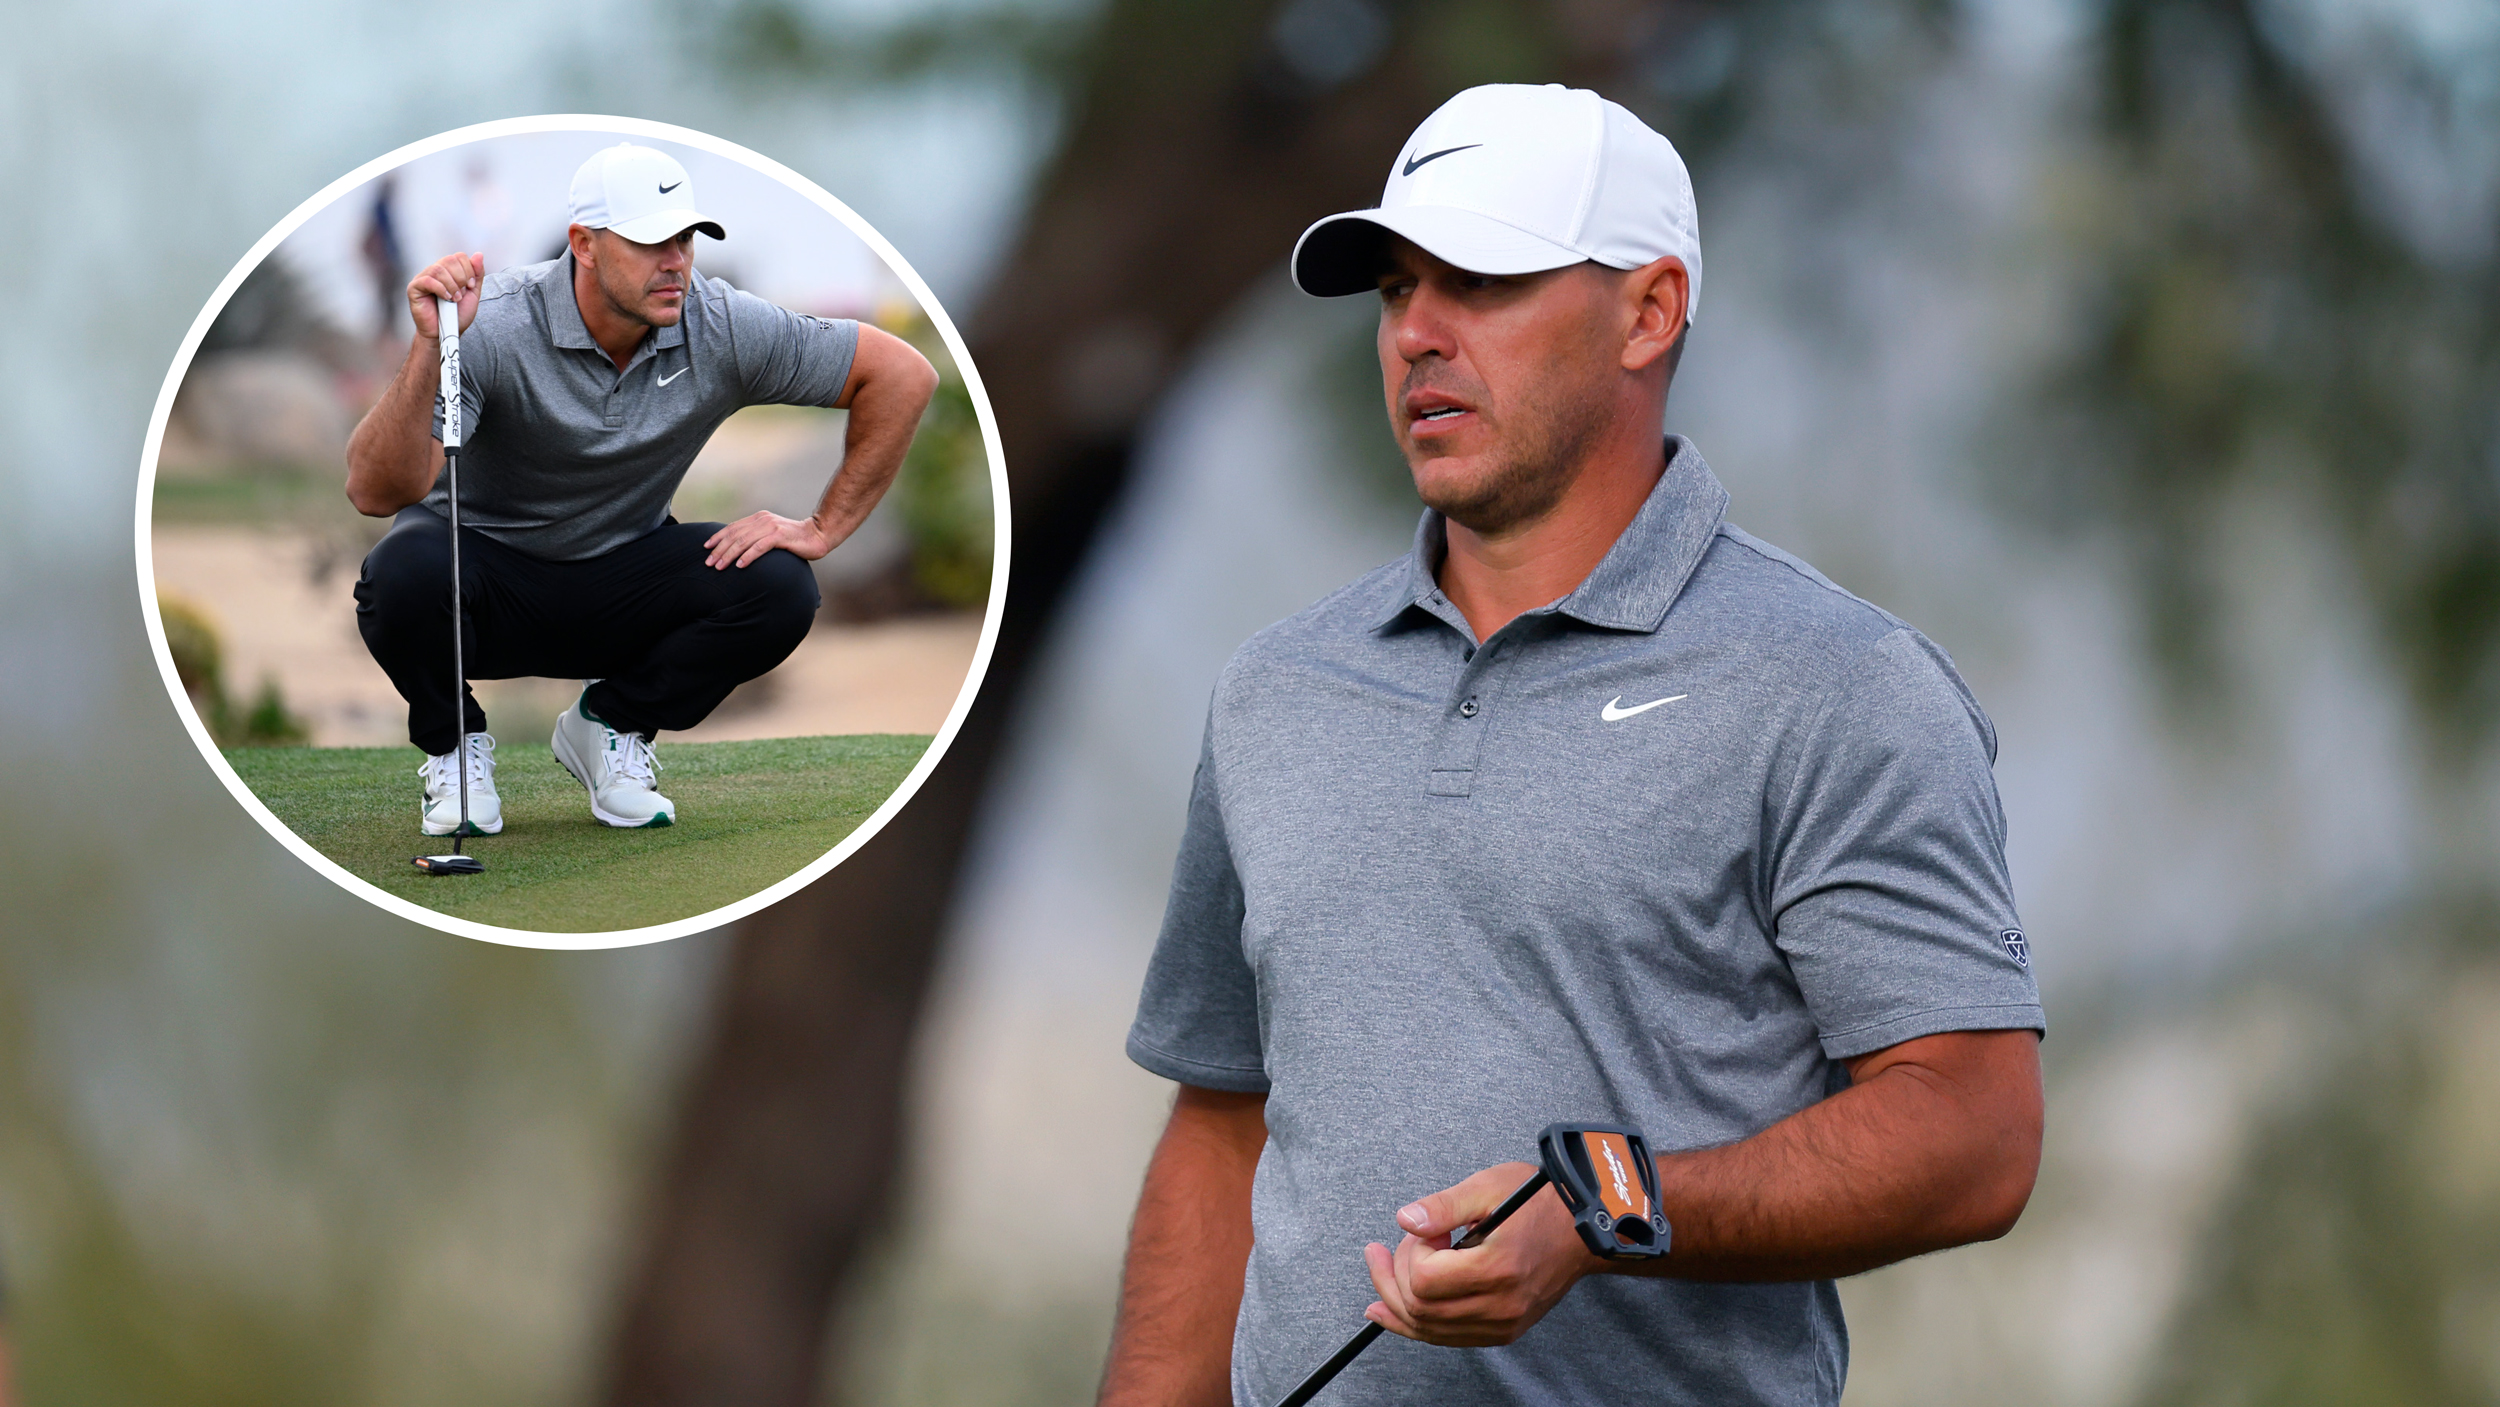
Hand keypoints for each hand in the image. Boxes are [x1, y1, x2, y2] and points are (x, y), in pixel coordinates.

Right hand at [408, 253, 483, 339]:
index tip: (470, 287)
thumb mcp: (473, 294)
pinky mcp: (414, 288)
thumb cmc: (457, 316)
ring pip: (438, 269)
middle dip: (461, 278)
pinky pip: (427, 280)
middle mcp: (434, 272)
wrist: (446, 333)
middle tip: (461, 294)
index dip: (468, 270)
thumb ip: (477, 275)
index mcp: (448, 271)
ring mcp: (423, 278)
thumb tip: (479, 254)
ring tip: (454, 299)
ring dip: (451, 285)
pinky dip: (441, 289)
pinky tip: (446, 299)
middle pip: (449, 260)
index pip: (459, 256)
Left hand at [704, 510, 835, 568]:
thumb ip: (757, 537)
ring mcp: (771, 527)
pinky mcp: (780, 536)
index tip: (706, 548)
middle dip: (719, 550)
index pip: (732, 527)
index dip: (717, 537)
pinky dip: (747, 556)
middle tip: (708, 563)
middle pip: (735, 535)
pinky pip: (759, 547)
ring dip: (729, 555)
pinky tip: (739, 566)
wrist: (818, 535)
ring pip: (743, 541)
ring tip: (719, 567)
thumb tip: (738, 548)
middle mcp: (762, 520)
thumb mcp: (772, 534)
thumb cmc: (794, 539)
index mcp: (759, 518)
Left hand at [1361, 1161, 1599, 1346]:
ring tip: (1381, 1271)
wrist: (1583, 1231)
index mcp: (1497, 1268)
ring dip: (1396, 1302)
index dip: (1411, 1252)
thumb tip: (1405, 1220)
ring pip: (1429, 1329)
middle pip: (1420, 1308)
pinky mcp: (1503, 1330)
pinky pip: (1448, 1337)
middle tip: (1395, 1246)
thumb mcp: (1489, 1187)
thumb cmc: (1542, 1202)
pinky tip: (1391, 1309)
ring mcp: (1503, 1323)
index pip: (1424, 1279)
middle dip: (1393, 1275)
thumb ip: (1443, 1206)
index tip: (1428, 1231)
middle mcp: (1501, 1305)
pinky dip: (1417, 1324)